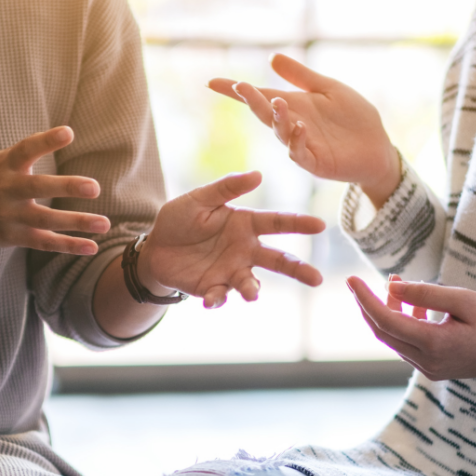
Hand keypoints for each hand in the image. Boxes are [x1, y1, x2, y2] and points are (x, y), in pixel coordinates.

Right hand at [0, 126, 109, 255]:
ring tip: (105, 223)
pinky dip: (68, 245)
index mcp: (4, 166)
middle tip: (94, 187)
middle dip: (66, 186)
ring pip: (46, 220)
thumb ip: (21, 154)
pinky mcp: (12, 237)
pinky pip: (44, 242)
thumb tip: (53, 138)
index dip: (46, 141)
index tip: (68, 133)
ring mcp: (10, 215)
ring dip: (76, 222)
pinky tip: (91, 246)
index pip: (26, 149)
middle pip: (38, 187)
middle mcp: (7, 190)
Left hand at [139, 171, 324, 308]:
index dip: (299, 223)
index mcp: (246, 224)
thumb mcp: (200, 198)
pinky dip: (218, 299)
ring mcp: (231, 271)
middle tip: (317, 279)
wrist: (155, 248)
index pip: (278, 223)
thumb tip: (258, 175)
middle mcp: (245, 250)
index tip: (320, 225)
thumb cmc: (180, 219)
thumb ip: (227, 188)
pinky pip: (221, 296)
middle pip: (278, 260)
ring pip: (251, 283)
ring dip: (253, 289)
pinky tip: (210, 300)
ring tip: (252, 295)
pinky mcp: (214, 288)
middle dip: (298, 269)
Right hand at [209, 54, 400, 206]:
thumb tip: (272, 58)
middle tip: (240, 86)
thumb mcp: (328, 89)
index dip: (236, 91)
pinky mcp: (316, 163)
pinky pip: (300, 153)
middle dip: (251, 101)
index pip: (259, 97)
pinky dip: (297, 141)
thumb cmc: (353, 118)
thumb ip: (301, 76)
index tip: (212, 82)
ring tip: (277, 102)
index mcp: (293, 106)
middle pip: (264, 113)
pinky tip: (300, 127)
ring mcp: (302, 145)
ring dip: (276, 118)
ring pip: (280, 133)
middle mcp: (292, 126)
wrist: (377, 146)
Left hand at [347, 275, 475, 379]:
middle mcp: (426, 361)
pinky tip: (412, 305)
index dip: (365, 299)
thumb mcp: (464, 299)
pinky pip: (406, 344)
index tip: (350, 279)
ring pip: (393, 338)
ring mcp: (428, 368)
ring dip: (389, 311)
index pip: (385, 320)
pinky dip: (402, 323)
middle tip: (361, 282)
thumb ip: (426, 294)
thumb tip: (391, 286)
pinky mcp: (432, 368)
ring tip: (396, 284)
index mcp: (433, 344)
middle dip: (369, 305)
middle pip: (383, 331)